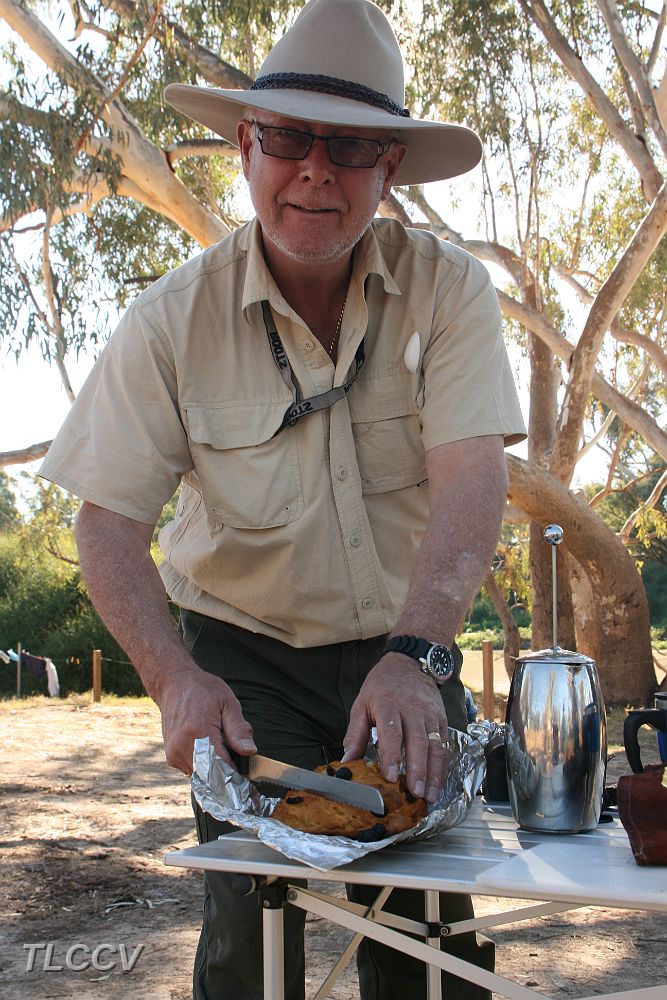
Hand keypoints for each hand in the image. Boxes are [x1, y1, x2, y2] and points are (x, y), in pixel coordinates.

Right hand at [156, 667, 255, 774]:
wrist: (174, 684)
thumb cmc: (202, 690)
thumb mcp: (227, 703)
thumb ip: (238, 729)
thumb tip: (250, 751)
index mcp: (198, 732)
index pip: (221, 768)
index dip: (236, 772)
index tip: (245, 770)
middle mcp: (183, 747)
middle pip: (212, 776)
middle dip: (226, 769)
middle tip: (232, 750)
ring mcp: (174, 754)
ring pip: (203, 776)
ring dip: (214, 767)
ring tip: (217, 743)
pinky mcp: (171, 757)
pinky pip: (194, 770)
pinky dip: (204, 763)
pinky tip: (206, 745)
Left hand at [342, 652, 448, 802]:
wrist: (408, 663)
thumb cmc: (381, 686)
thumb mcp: (361, 704)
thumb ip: (355, 734)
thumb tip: (347, 761)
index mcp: (388, 704)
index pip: (392, 732)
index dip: (391, 755)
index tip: (390, 776)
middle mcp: (412, 709)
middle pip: (418, 742)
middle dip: (417, 770)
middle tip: (415, 793)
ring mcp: (430, 714)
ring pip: (435, 746)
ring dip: (434, 773)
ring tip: (429, 796)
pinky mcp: (442, 718)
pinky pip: (445, 744)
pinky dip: (443, 766)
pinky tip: (438, 783)